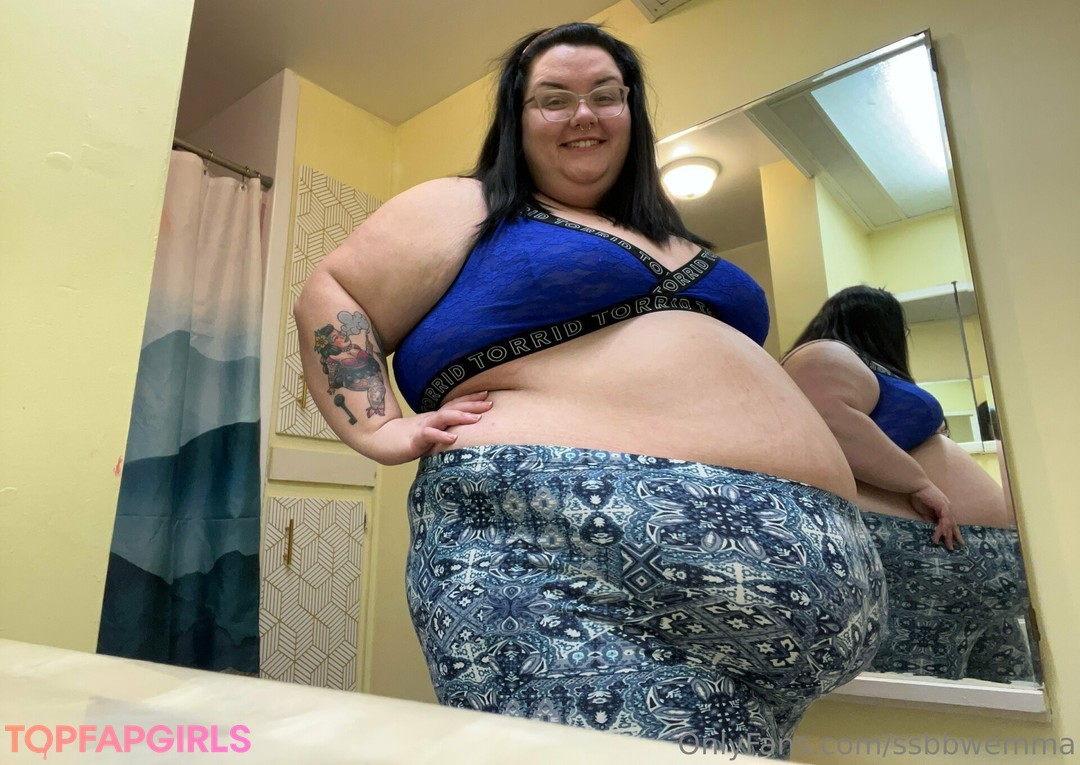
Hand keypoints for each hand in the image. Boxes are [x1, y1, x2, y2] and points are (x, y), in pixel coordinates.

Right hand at [367, 391, 491, 464]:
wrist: (379, 441)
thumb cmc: (405, 439)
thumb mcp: (428, 433)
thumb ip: (441, 431)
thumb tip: (461, 434)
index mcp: (435, 418)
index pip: (455, 406)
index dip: (470, 400)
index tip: (487, 395)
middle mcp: (431, 419)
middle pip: (453, 408)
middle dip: (472, 404)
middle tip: (490, 402)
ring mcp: (423, 428)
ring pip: (443, 418)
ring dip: (460, 416)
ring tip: (477, 418)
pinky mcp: (414, 440)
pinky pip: (428, 435)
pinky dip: (441, 435)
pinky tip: (453, 437)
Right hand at [910, 483, 963, 550]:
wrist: (918, 486)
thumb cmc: (919, 496)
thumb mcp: (924, 510)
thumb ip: (928, 517)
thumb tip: (932, 525)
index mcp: (943, 509)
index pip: (949, 523)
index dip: (951, 531)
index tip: (953, 540)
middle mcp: (947, 509)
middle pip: (953, 525)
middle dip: (955, 536)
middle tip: (958, 546)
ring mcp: (946, 507)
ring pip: (949, 524)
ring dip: (948, 536)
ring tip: (948, 546)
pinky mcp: (943, 506)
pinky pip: (945, 520)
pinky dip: (944, 528)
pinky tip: (943, 535)